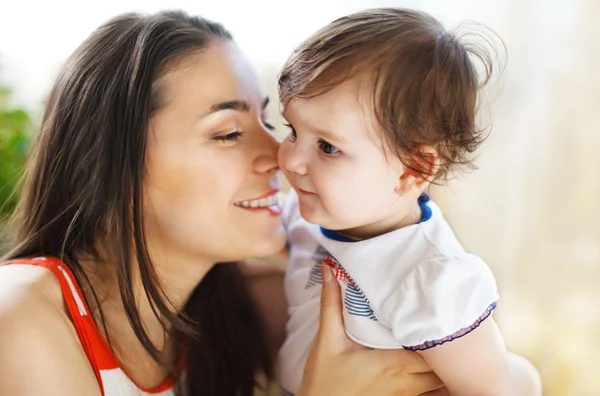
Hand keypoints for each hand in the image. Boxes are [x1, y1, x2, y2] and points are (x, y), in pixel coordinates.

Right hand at [297, 265, 445, 395]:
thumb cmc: (323, 379)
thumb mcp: (327, 339)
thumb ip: (332, 303)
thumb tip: (330, 269)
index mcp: (394, 363)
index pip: (434, 348)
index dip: (442, 333)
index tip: (439, 316)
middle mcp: (406, 383)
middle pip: (444, 368)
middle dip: (447, 351)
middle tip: (444, 329)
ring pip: (440, 385)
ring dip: (442, 369)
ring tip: (441, 350)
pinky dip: (434, 386)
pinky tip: (428, 372)